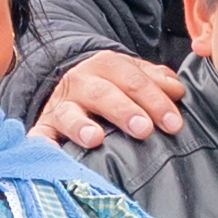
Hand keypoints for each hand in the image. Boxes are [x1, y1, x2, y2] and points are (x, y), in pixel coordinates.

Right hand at [32, 48, 191, 147]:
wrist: (72, 83)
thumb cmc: (112, 85)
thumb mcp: (132, 75)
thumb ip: (155, 80)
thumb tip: (176, 90)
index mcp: (108, 66)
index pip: (134, 81)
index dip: (155, 101)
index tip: (173, 124)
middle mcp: (81, 82)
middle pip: (103, 94)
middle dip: (124, 111)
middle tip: (144, 129)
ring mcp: (60, 105)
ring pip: (69, 113)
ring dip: (81, 125)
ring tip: (95, 139)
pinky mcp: (45, 125)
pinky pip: (40, 134)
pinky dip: (42, 144)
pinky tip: (49, 152)